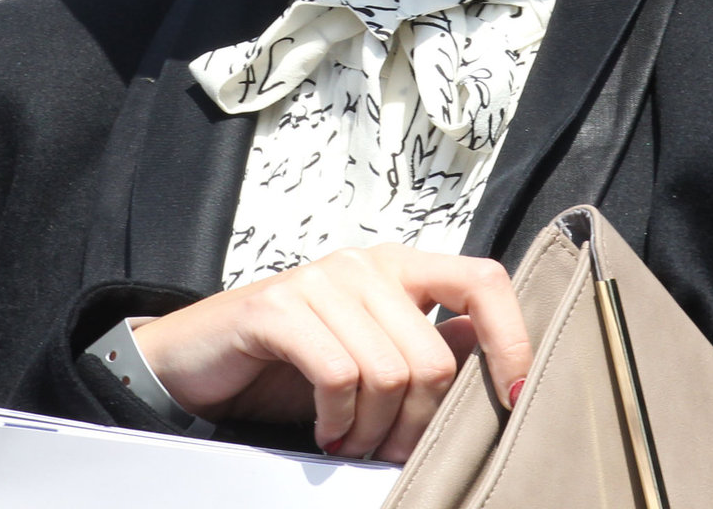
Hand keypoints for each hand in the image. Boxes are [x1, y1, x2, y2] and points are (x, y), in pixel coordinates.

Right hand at [130, 246, 531, 462]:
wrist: (198, 362)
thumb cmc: (291, 364)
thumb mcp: (372, 358)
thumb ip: (430, 348)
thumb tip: (494, 358)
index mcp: (400, 268)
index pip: (483, 283)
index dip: (512, 339)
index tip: (514, 397)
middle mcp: (366, 263)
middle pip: (434, 357)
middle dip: (418, 424)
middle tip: (388, 450)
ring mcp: (322, 279)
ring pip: (390, 373)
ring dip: (373, 430)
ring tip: (350, 441)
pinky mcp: (279, 306)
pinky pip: (339, 375)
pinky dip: (338, 420)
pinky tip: (326, 430)